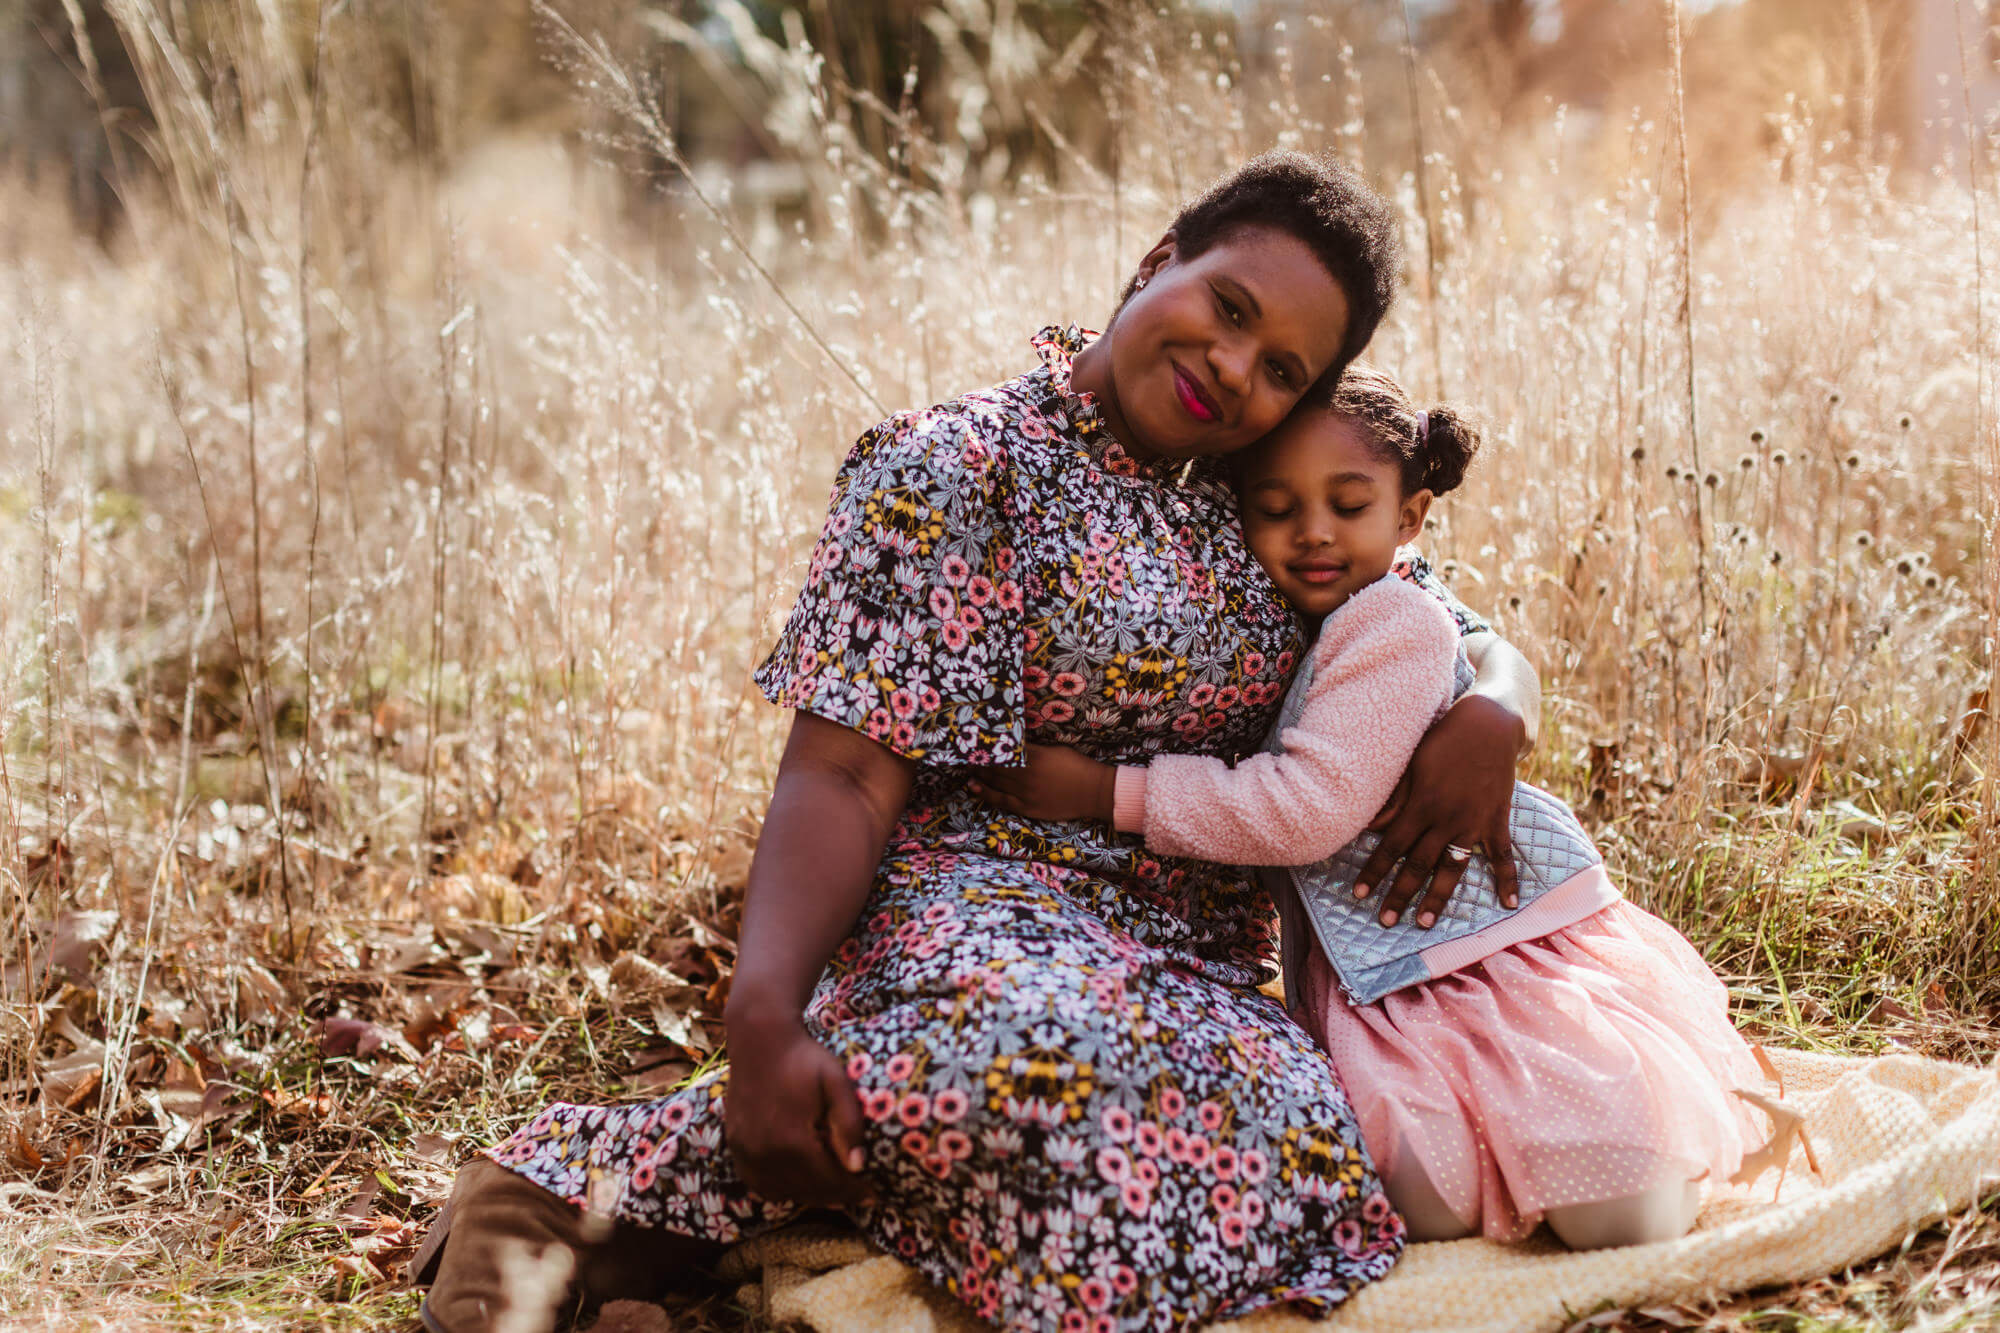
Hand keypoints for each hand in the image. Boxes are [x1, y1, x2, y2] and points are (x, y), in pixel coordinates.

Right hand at [722, 998, 872, 1208]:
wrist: (760, 1039)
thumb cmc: (804, 1059)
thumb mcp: (836, 1083)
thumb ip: (849, 1124)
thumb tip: (857, 1166)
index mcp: (792, 1140)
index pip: (830, 1182)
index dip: (855, 1191)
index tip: (874, 1194)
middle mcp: (764, 1153)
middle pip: (807, 1191)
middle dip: (837, 1196)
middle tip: (859, 1193)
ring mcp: (746, 1151)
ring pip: (783, 1192)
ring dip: (811, 1195)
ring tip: (834, 1188)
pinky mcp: (735, 1146)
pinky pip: (760, 1183)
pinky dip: (782, 1188)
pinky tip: (799, 1180)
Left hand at [966, 743, 1116, 823]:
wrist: (1094, 792)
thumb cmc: (1077, 766)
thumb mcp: (1055, 751)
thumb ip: (1033, 749)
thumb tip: (1013, 745)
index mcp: (1035, 757)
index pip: (1004, 750)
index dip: (988, 746)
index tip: (976, 741)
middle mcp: (1027, 775)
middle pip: (995, 766)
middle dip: (979, 760)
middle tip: (965, 754)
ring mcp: (1026, 793)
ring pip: (995, 783)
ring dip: (979, 775)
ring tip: (967, 769)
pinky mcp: (1029, 808)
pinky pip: (1002, 801)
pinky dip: (987, 793)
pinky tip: (975, 787)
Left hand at [1358, 693, 1523, 928]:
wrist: (1489, 724)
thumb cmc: (1442, 739)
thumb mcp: (1412, 765)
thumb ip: (1393, 799)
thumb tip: (1370, 827)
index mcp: (1422, 805)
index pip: (1391, 847)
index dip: (1374, 872)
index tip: (1359, 894)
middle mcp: (1447, 819)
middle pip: (1418, 865)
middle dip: (1399, 894)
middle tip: (1385, 921)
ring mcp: (1475, 823)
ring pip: (1453, 868)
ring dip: (1438, 898)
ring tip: (1423, 922)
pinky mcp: (1497, 820)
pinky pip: (1503, 855)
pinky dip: (1507, 879)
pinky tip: (1508, 904)